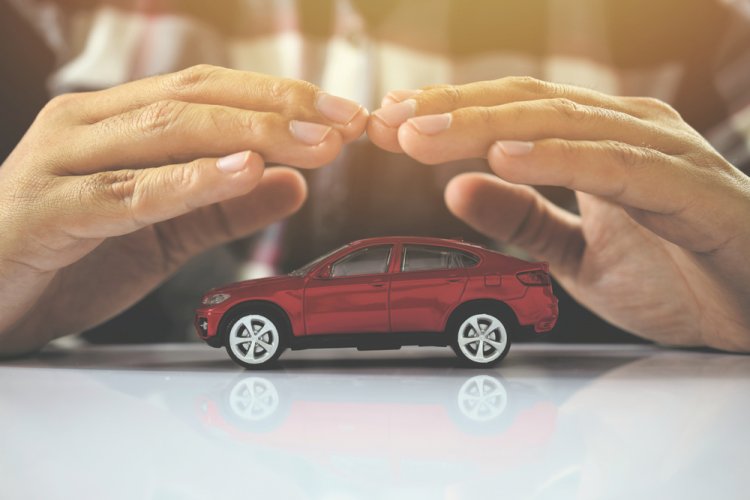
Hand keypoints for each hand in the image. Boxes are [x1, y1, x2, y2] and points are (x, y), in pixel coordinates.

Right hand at [0, 64, 367, 354]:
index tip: (343, 116)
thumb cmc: (65, 258)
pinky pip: (127, 192)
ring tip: (313, 145)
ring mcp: (62, 162)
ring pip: (167, 132)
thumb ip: (223, 207)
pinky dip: (187, 181)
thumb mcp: (163, 233)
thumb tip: (294, 184)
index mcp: (114, 121)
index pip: (209, 90)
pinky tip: (240, 173)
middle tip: (344, 123)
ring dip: (250, 136)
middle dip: (279, 109)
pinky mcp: (49, 210)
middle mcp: (87, 125)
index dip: (280, 97)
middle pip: (195, 98)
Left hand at [368, 77, 749, 350]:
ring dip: (484, 125)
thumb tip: (456, 188)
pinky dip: (557, 157)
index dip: (447, 114)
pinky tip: (504, 157)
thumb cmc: (679, 276)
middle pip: (524, 105)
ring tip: (421, 135)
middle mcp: (628, 131)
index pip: (511, 112)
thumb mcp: (577, 255)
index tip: (386, 123)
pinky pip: (613, 165)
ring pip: (560, 123)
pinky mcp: (689, 187)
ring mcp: (660, 152)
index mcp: (599, 141)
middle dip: (449, 111)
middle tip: (386, 120)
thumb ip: (524, 219)